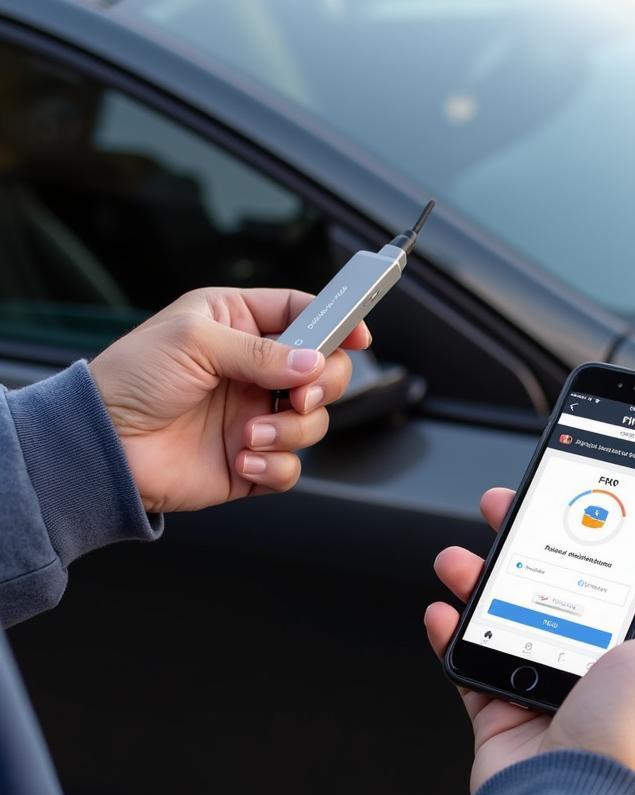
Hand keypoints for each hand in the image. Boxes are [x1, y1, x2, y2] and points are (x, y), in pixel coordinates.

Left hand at [89, 287, 368, 512]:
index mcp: (239, 325)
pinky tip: (241, 461)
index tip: (359, 336)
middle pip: (325, 371)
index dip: (337, 322)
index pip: (304, 315)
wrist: (102, 447)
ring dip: (289, 430)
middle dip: (323, 385)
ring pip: (314, 422)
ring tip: (248, 434)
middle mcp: (255, 371)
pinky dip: (273, 467)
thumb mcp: (194, 341)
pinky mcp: (253, 462)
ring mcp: (257, 416)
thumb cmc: (131, 380)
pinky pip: (291, 467)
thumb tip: (311, 362)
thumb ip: (260, 351)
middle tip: (302, 394)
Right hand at [424, 488, 634, 794]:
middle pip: (553, 582)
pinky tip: (442, 612)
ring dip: (478, 580)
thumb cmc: (628, 742)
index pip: (617, 572)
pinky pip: (471, 659)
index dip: (596, 532)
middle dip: (523, 542)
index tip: (571, 499)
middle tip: (500, 510)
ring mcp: (545, 684)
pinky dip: (452, 632)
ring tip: (458, 560)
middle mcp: (593, 663)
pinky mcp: (502, 708)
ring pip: (506, 612)